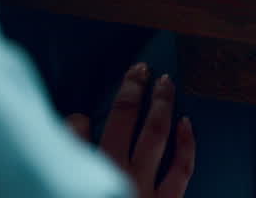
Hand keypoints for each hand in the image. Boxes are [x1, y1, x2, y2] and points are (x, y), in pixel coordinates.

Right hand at [66, 63, 194, 197]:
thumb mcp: (69, 191)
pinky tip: (185, 122)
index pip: (79, 133)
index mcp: (92, 172)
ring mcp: (146, 188)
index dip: (78, 120)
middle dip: (133, 90)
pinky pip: (181, 169)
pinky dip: (185, 142)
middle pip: (125, 119)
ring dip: (161, 104)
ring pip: (156, 134)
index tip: (80, 116)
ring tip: (165, 82)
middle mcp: (119, 174)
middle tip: (140, 69)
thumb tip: (76, 124)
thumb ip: (71, 156)